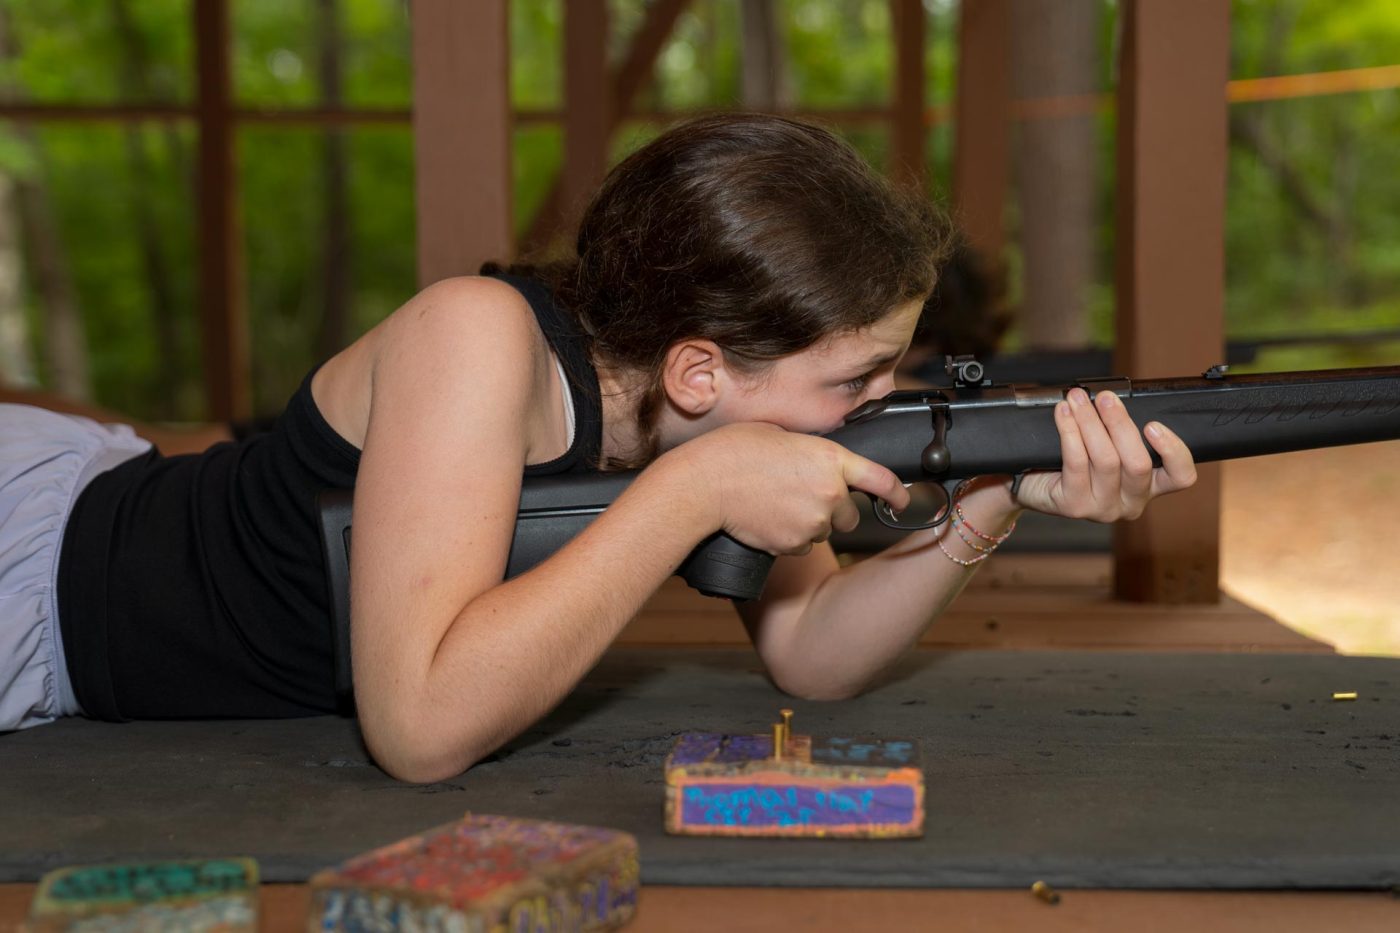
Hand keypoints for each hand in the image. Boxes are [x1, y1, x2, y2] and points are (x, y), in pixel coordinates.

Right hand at [671, 423, 910, 554]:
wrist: (704, 484)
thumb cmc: (735, 450)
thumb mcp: (781, 436)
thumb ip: (811, 452)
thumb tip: (817, 463)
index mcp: (831, 459)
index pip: (880, 479)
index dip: (897, 493)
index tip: (903, 500)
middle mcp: (830, 493)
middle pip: (850, 515)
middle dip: (834, 511)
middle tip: (801, 497)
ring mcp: (813, 522)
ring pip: (822, 531)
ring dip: (808, 523)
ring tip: (775, 504)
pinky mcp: (792, 545)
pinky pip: (799, 546)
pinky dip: (788, 537)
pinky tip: (766, 519)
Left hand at [1013, 388, 1197, 521]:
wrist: (1031, 484)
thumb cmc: (1074, 461)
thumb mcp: (1107, 445)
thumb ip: (1120, 430)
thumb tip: (1114, 396)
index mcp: (1149, 486)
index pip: (1180, 477)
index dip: (1174, 451)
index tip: (1153, 424)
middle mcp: (1131, 502)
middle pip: (1138, 463)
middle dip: (1120, 423)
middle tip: (1105, 398)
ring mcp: (1103, 508)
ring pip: (1106, 461)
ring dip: (1091, 422)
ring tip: (1078, 399)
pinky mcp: (1075, 507)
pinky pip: (1076, 463)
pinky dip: (1070, 432)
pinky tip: (1063, 414)